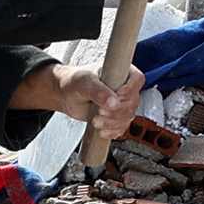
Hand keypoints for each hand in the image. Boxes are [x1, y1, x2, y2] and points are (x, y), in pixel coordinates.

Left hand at [10, 64, 132, 131]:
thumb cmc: (75, 82)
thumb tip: (113, 102)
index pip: (137, 79)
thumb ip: (98, 91)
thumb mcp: (84, 83)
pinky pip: (122, 127)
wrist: (66, 95)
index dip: (129, 90)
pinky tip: (101, 130)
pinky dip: (112, 131)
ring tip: (96, 120)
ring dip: (112, 123)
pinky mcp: (117, 117)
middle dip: (116, 111)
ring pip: (128, 117)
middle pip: (133, 102)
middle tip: (100, 110)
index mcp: (121, 72)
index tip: (117, 95)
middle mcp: (125, 88)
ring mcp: (122, 104)